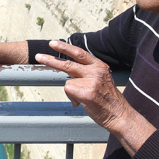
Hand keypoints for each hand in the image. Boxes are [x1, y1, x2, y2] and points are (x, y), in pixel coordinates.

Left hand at [36, 40, 153, 155]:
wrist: (119, 115)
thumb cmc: (108, 100)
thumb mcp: (100, 80)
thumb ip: (86, 73)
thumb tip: (68, 70)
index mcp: (100, 66)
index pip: (79, 53)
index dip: (65, 48)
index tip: (53, 43)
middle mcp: (96, 71)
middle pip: (68, 63)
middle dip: (51, 60)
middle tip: (38, 56)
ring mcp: (91, 81)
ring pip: (68, 82)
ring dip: (72, 92)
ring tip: (83, 99)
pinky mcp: (87, 93)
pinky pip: (69, 91)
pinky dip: (72, 98)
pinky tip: (83, 103)